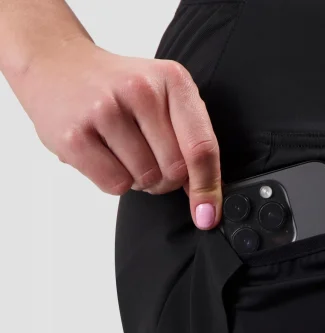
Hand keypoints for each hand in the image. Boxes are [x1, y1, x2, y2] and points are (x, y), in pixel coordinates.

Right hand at [11, 35, 221, 229]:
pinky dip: (114, 181)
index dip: (208, 188)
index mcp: (173, 80)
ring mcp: (104, 110)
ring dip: (139, 179)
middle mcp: (140, 90)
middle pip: (175, 171)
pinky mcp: (74, 134)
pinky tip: (103, 154)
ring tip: (122, 150)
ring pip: (146, 180)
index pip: (202, 147)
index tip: (208, 215)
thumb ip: (191, 141)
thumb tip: (206, 201)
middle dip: (167, 179)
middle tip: (148, 158)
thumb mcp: (164, 98)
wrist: (55, 64)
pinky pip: (115, 185)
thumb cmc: (118, 89)